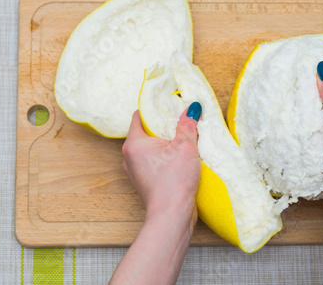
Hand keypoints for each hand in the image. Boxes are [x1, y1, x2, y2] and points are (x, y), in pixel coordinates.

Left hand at [122, 106, 200, 224]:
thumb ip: (188, 124)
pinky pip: (154, 163)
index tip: (170, 106)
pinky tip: (182, 159)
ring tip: (184, 141)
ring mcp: (136, 171)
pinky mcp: (145, 182)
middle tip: (181, 122)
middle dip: (164, 127)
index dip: (155, 109)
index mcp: (133, 144)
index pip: (139, 116)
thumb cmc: (174, 182)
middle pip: (146, 132)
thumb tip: (192, 108)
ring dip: (166, 144)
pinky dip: (165, 158)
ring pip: (151, 149)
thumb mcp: (185, 146)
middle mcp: (129, 157)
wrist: (172, 216)